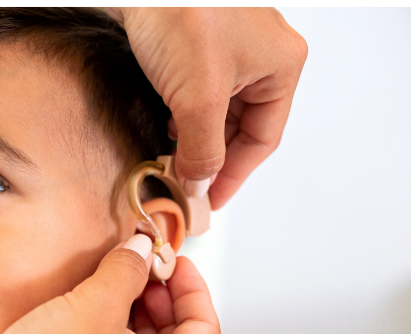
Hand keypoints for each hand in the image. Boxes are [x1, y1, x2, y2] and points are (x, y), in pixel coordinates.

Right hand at [0, 235, 219, 333]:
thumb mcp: (95, 303)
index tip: (169, 257)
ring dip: (136, 314)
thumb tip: (142, 249)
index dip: (191, 284)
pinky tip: (88, 311)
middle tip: (140, 265)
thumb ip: (127, 269)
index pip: (206, 326)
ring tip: (111, 281)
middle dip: (162, 297)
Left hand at [105, 8, 307, 208]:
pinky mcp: (197, 44)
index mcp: (281, 66)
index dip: (235, 175)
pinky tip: (167, 126)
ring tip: (176, 161)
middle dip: (213, 157)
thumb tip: (200, 184)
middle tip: (189, 185)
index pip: (263, 139)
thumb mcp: (199, 98)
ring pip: (218, 111)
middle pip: (241, 127)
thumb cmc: (182, 15)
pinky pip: (199, 92)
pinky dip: (185, 115)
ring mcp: (229, 48)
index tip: (211, 200)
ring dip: (197, 138)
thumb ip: (203, 150)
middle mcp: (261, 56)